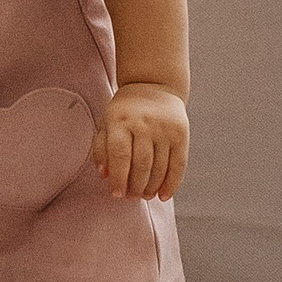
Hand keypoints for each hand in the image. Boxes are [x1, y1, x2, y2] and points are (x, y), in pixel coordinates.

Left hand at [92, 82, 187, 202]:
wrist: (153, 84)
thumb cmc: (125, 111)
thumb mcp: (106, 122)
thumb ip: (101, 148)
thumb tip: (104, 175)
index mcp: (120, 120)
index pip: (120, 154)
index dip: (118, 178)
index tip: (116, 194)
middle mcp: (143, 124)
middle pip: (141, 164)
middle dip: (135, 187)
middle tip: (131, 197)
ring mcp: (164, 129)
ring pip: (159, 167)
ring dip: (152, 188)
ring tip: (144, 196)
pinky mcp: (181, 134)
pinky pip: (178, 165)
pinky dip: (171, 184)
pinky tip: (163, 195)